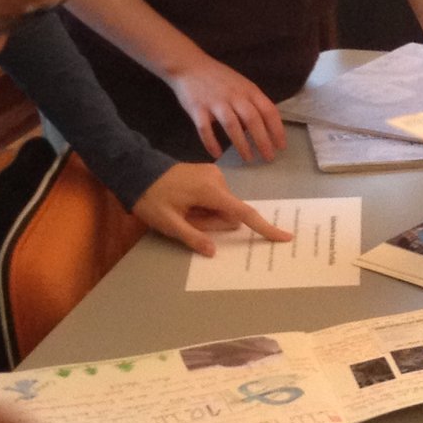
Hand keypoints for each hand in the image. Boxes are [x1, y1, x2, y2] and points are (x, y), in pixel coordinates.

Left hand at [132, 161, 292, 257]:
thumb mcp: (168, 223)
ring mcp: (213, 174)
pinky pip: (216, 197)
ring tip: (182, 209)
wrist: (137, 170)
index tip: (284, 236)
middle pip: (229, 212)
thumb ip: (193, 237)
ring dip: (207, 214)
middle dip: (212, 222)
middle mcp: (217, 179)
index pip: (244, 213)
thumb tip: (213, 251)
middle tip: (185, 218)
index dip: (264, 228)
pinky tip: (185, 201)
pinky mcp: (209, 173)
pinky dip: (205, 205)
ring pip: (223, 206)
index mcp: (211, 191)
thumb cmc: (151, 198)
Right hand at [166, 52, 285, 162]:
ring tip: (248, 159)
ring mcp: (215, 102)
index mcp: (248, 90)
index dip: (276, 129)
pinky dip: (211, 142)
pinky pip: (205, 128)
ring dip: (241, 144)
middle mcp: (234, 96)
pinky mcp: (197, 108)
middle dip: (262, 141)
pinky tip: (217, 154)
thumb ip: (251, 103)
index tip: (281, 146)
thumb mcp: (241, 85)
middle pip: (252, 120)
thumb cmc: (218, 77)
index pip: (268, 110)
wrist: (189, 65)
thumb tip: (262, 127)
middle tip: (268, 158)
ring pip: (232, 126)